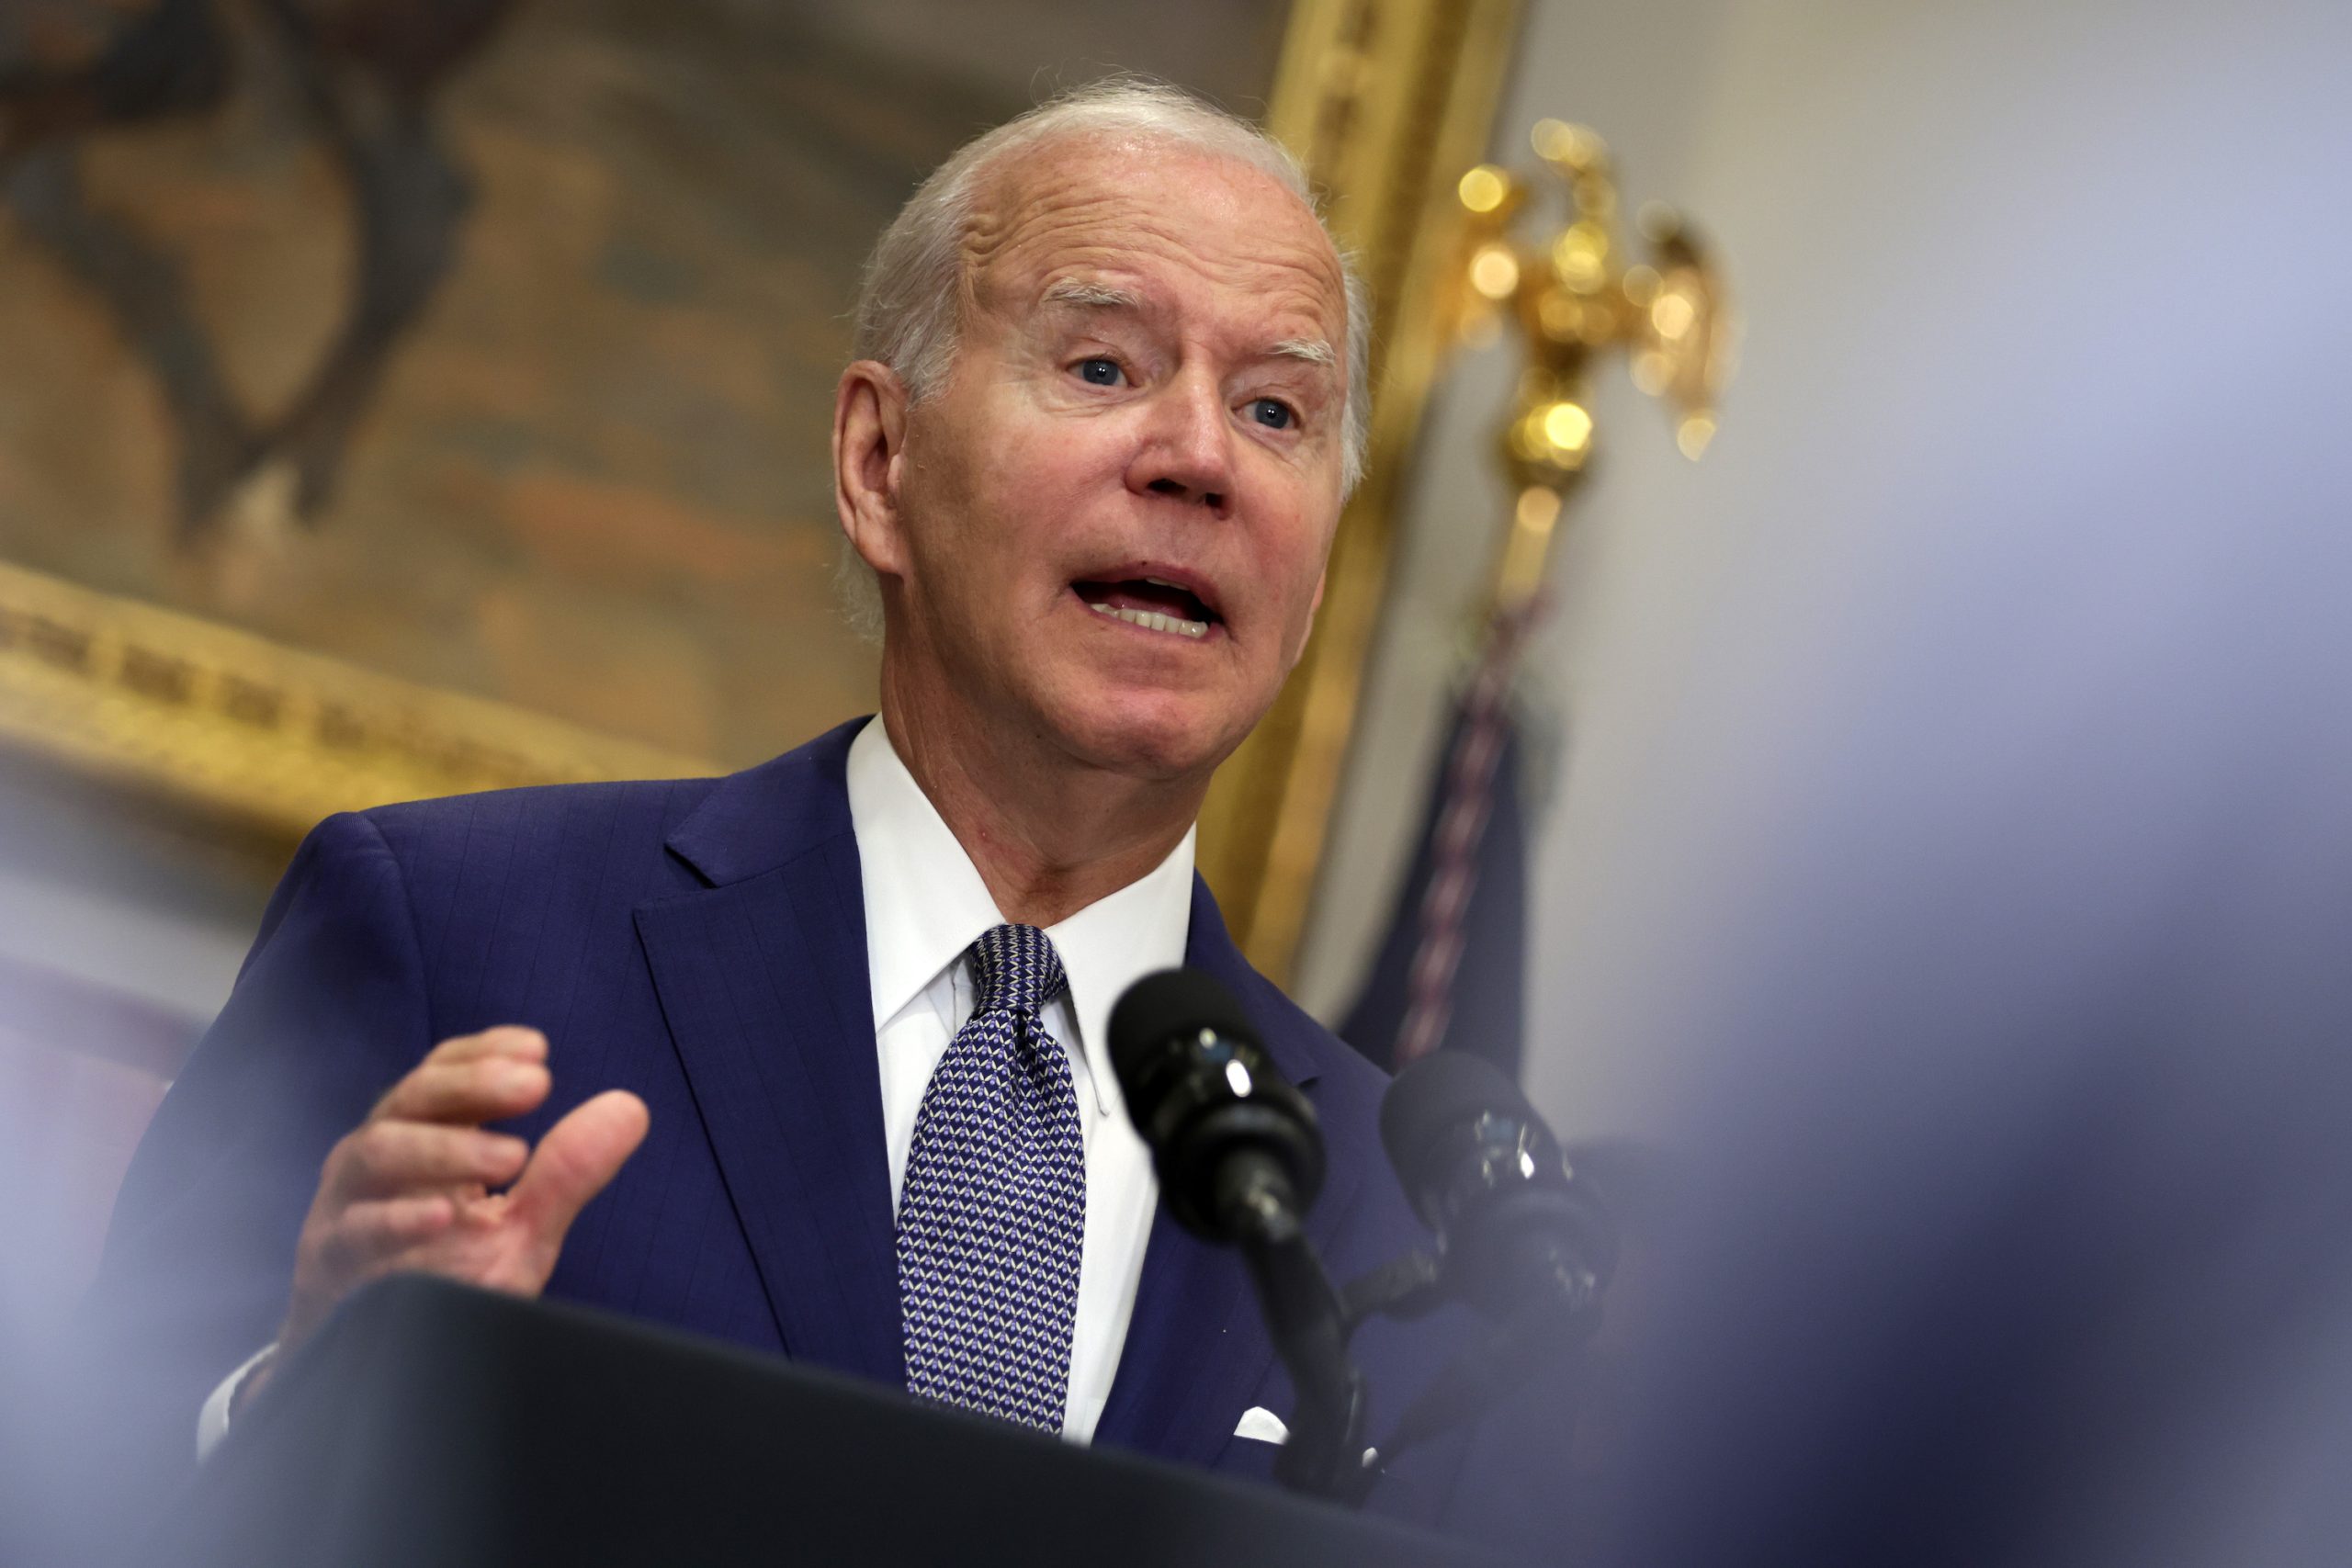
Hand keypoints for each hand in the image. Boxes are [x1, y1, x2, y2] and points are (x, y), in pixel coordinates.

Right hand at [271, 1026, 648, 1363]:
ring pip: (378, 1152)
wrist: (377, 1368)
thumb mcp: (520, 1229)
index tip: (538, 1049)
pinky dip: (399, 1220)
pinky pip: (355, 1231)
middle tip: (537, 1084)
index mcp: (419, 1140)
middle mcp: (376, 1161)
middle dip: (474, 1084)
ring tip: (513, 1156)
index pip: (442, 1075)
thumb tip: (630, 1107)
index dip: (484, 1053)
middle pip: (412, 1099)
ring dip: (448, 1149)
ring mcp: (346, 1206)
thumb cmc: (446, 1281)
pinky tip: (447, 1216)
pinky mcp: (330, 1262)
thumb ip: (567, 1172)